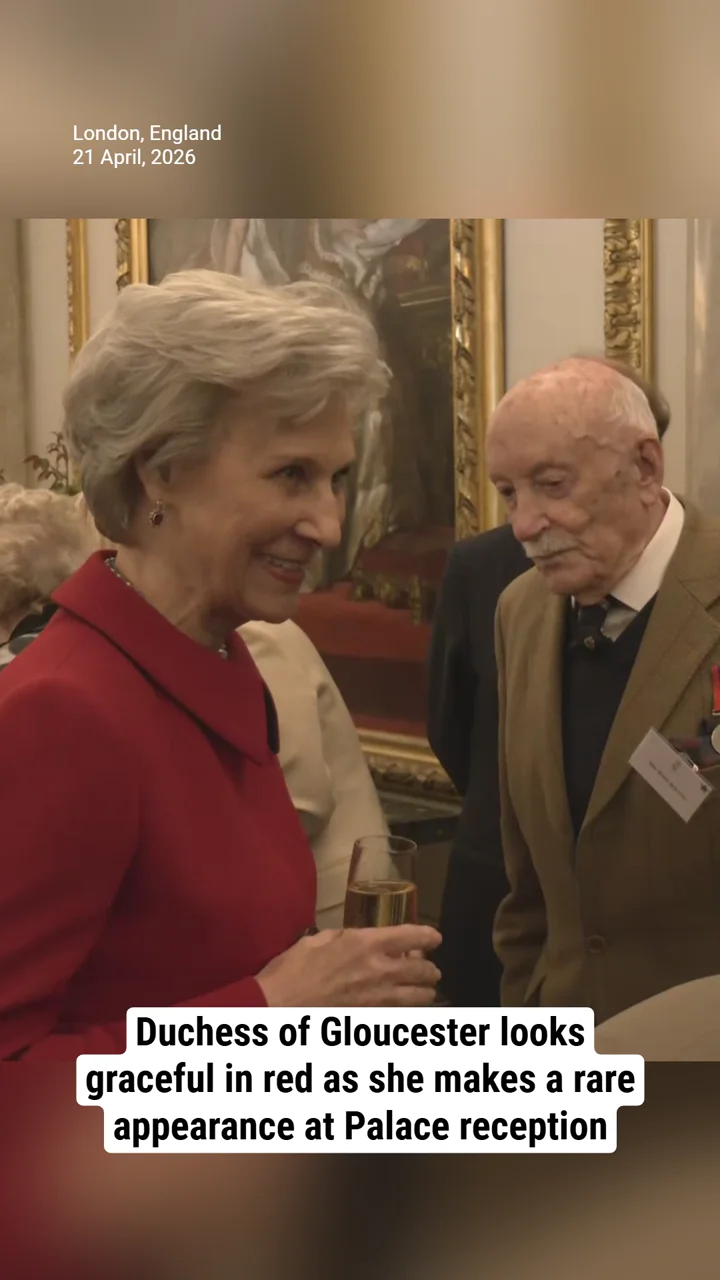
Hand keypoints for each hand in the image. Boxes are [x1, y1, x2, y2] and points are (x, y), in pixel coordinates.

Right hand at [256, 925, 441, 1006]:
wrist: (280, 1005)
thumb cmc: (292, 969)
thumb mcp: (317, 940)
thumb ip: (342, 937)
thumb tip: (353, 938)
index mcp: (365, 943)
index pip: (411, 936)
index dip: (428, 936)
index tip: (435, 938)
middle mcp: (378, 970)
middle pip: (420, 970)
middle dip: (430, 970)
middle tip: (432, 970)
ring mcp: (376, 998)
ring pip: (417, 997)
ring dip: (425, 993)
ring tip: (428, 991)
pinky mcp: (370, 1018)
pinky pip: (398, 1015)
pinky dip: (406, 1012)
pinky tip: (406, 1010)